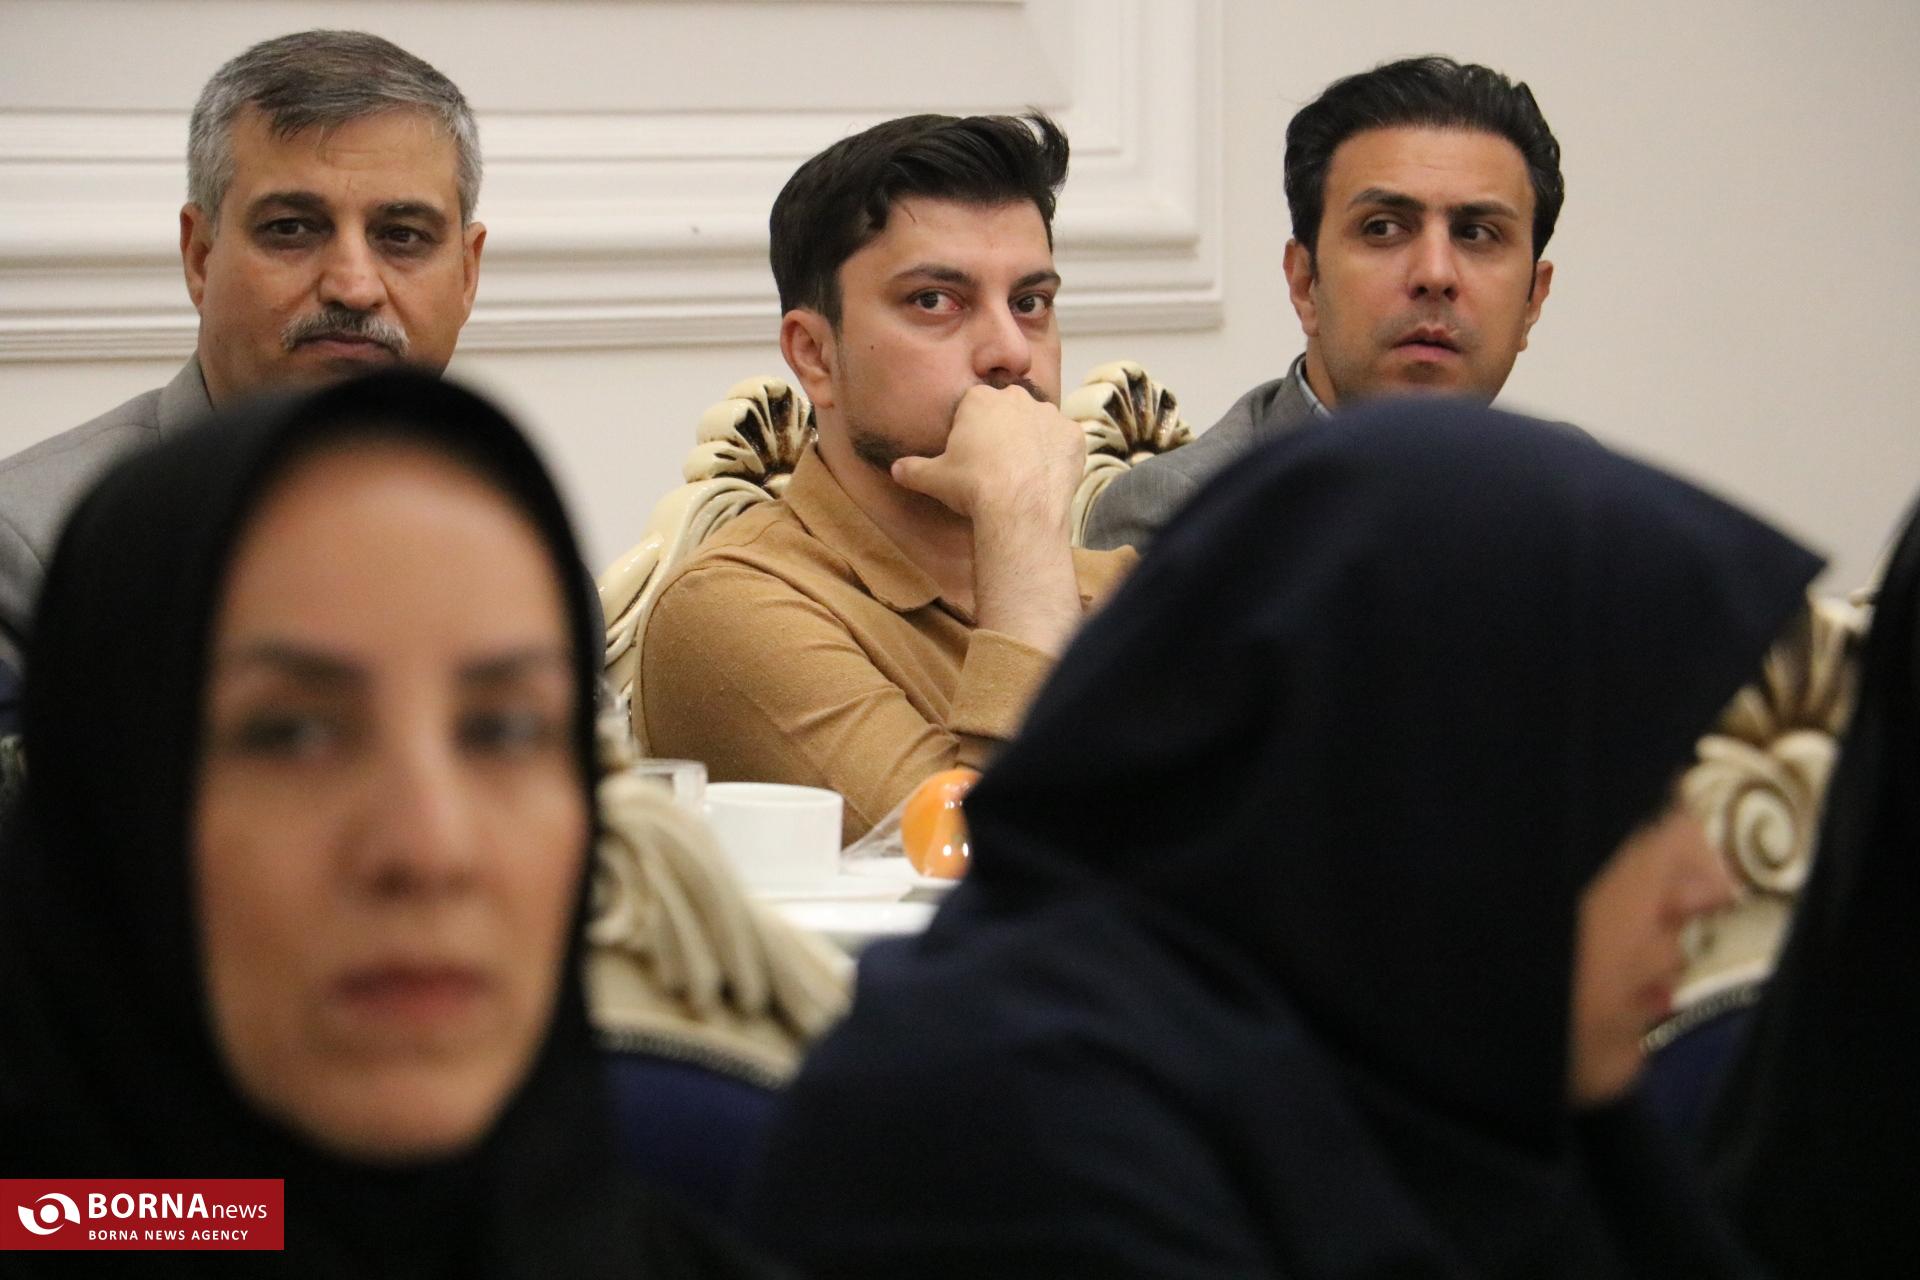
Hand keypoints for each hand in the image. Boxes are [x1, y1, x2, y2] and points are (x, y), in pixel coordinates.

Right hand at [891, 384, 1085, 526]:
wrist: (1018, 507)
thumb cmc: (972, 486)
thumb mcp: (933, 479)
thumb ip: (913, 469)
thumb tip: (895, 469)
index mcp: (980, 399)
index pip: (973, 407)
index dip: (970, 431)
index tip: (970, 454)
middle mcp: (1017, 397)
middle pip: (1008, 410)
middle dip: (1003, 431)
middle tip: (996, 464)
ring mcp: (1049, 414)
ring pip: (1038, 423)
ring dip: (1032, 441)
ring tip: (1023, 473)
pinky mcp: (1073, 435)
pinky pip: (1064, 441)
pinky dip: (1057, 455)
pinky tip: (1046, 476)